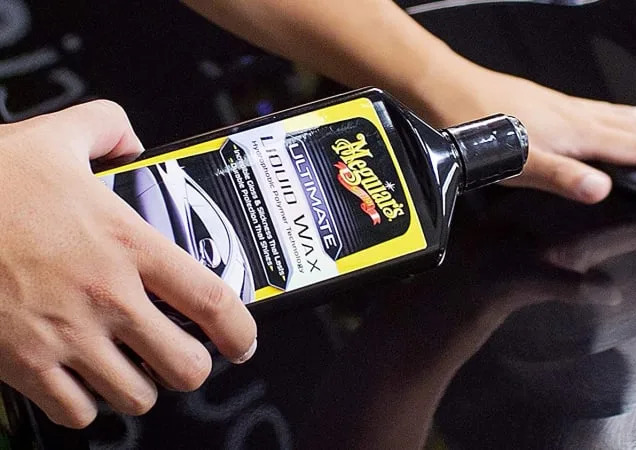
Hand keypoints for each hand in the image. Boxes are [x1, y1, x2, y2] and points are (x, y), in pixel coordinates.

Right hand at [0, 101, 256, 427]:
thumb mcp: (59, 135)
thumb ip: (108, 129)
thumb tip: (133, 144)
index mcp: (128, 244)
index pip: (211, 300)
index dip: (240, 330)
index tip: (242, 341)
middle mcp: (108, 297)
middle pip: (185, 366)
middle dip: (191, 366)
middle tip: (180, 352)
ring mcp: (67, 336)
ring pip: (136, 397)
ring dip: (141, 385)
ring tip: (131, 365)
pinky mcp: (24, 365)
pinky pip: (77, 412)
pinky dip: (86, 404)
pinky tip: (81, 380)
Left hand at [412, 64, 635, 203]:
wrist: (443, 90)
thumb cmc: (474, 127)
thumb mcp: (516, 161)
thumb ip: (560, 176)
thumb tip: (603, 190)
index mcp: (575, 134)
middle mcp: (577, 117)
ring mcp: (565, 108)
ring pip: (627, 116)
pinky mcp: (551, 105)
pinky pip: (606, 110)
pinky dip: (630, 114)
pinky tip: (629, 114)